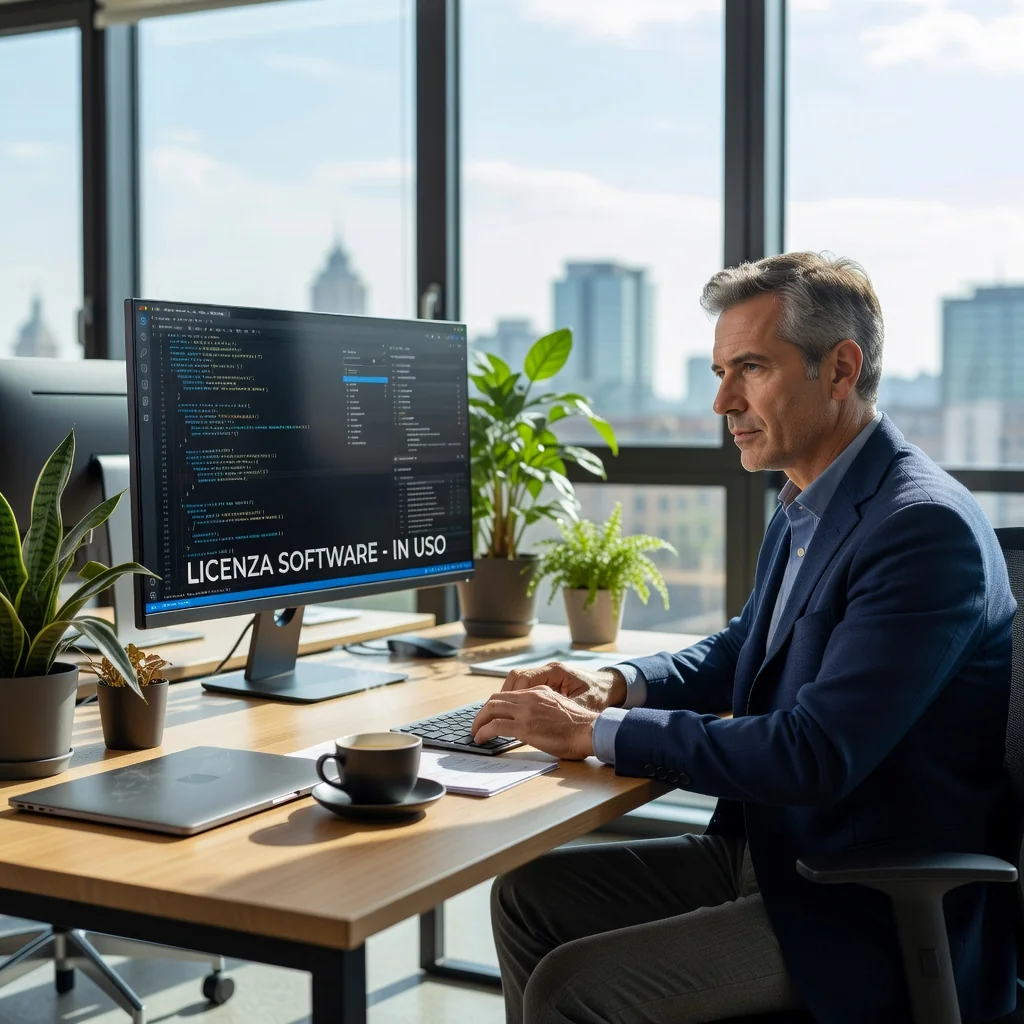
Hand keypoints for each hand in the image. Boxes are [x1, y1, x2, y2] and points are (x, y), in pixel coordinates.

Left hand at [472, 686, 599, 759]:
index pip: (509, 694)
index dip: (495, 705)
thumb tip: (534, 721)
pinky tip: (480, 739)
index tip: (490, 716)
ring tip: (475, 733)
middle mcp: (530, 697)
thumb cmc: (580, 727)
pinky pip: (495, 726)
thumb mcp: (560, 708)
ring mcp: (526, 711)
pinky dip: (483, 732)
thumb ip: (544, 709)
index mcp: (539, 691)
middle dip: (482, 712)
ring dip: (478, 722)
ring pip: (491, 709)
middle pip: (495, 699)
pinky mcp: (524, 727)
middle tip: (477, 725)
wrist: (589, 731)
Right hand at [501, 662, 626, 711]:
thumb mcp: (583, 705)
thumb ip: (563, 710)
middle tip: (488, 717)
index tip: (499, 712)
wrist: (611, 687)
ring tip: (496, 716)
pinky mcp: (549, 683)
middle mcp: (549, 670)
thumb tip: (544, 722)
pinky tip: (512, 713)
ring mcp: (548, 675)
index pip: (522, 678)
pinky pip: (525, 687)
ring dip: (506, 698)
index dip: (509, 696)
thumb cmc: (599, 696)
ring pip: (517, 681)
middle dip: (501, 698)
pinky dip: (515, 698)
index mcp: (556, 672)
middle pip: (515, 677)